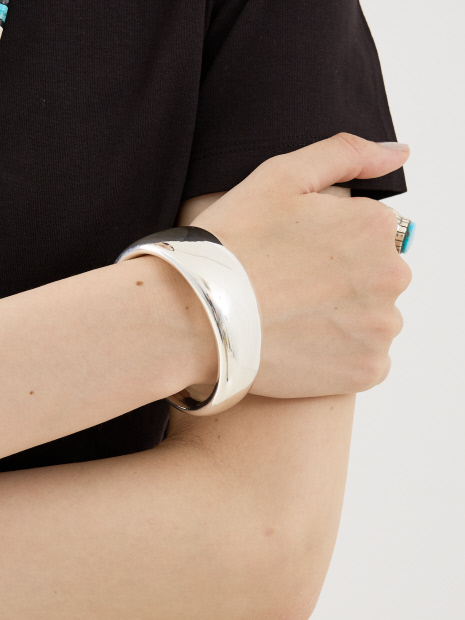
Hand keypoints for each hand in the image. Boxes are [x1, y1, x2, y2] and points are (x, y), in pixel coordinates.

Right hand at [190, 133, 411, 398]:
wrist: (199, 315)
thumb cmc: (234, 242)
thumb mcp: (282, 176)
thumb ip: (346, 154)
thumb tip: (398, 153)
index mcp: (375, 226)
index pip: (369, 233)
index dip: (328, 243)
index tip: (293, 254)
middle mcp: (391, 276)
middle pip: (375, 276)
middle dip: (342, 280)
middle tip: (290, 287)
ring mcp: (380, 328)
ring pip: (371, 319)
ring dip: (343, 319)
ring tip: (293, 317)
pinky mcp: (366, 370)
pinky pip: (365, 359)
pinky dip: (341, 355)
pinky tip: (303, 344)